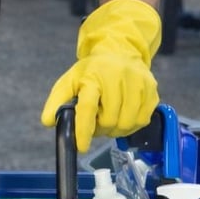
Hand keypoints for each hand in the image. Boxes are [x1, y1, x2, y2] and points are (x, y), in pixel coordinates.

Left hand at [41, 0, 160, 152]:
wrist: (119, 51)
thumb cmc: (92, 71)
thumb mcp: (70, 81)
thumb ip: (57, 101)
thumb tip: (48, 121)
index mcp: (93, 77)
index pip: (87, 107)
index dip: (84, 130)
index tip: (81, 147)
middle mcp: (117, 78)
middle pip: (109, 120)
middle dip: (101, 129)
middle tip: (97, 123)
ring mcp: (137, 83)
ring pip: (128, 123)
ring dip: (116, 129)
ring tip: (109, 119)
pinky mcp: (151, 89)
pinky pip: (143, 120)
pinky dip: (131, 126)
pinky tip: (123, 116)